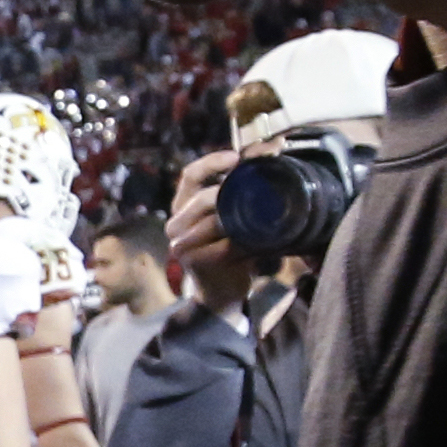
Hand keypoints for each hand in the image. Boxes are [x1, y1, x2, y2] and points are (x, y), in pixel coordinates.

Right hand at [165, 149, 250, 312]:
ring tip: (266, 204)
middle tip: (263, 174)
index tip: (238, 155)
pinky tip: (261, 236)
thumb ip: (236, 190)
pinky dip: (245, 239)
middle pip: (202, 195)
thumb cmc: (228, 247)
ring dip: (240, 211)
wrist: (222, 293)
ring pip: (214, 219)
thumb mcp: (228, 215)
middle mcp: (177, 223)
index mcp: (183, 206)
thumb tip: (269, 152)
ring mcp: (184, 245)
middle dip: (234, 183)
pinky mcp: (198, 263)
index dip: (213, 162)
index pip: (191, 174)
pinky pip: (225, 245)